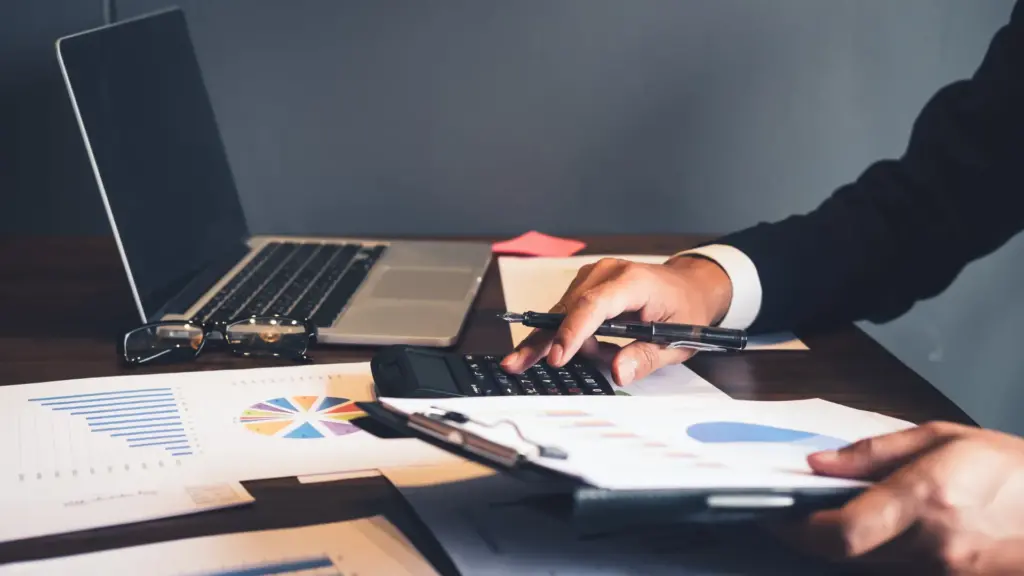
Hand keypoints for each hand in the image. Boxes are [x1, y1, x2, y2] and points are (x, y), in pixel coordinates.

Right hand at [500, 255, 732, 384]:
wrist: (688, 287)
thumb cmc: (684, 310)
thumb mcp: (677, 341)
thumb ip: (645, 357)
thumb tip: (618, 372)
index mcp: (633, 282)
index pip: (594, 305)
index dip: (572, 332)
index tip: (557, 357)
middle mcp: (607, 273)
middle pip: (566, 309)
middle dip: (545, 341)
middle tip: (516, 364)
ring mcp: (593, 276)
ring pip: (562, 313)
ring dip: (569, 342)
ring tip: (602, 354)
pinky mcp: (585, 284)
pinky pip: (567, 312)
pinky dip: (572, 334)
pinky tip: (591, 345)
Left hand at [777, 421, 1023, 574]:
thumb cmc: (1013, 469)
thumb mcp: (943, 439)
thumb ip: (874, 454)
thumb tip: (819, 464)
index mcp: (927, 500)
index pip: (842, 530)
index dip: (798, 528)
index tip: (775, 515)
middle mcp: (933, 546)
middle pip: (846, 556)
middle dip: (810, 537)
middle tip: (791, 515)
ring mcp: (945, 573)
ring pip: (867, 568)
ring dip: (840, 547)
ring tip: (829, 517)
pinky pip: (895, 573)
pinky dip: (874, 556)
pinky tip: (873, 534)